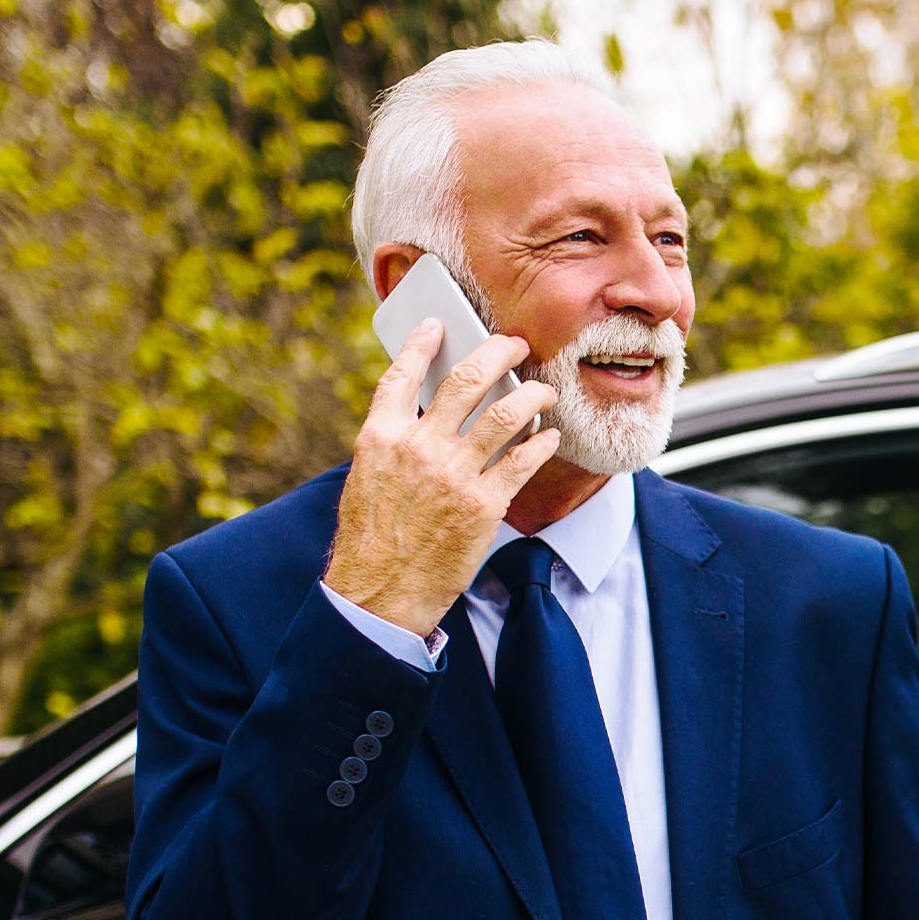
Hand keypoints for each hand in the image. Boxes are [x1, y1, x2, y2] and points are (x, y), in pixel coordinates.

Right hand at [323, 321, 560, 636]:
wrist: (380, 593)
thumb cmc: (372, 541)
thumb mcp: (368, 481)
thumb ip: (394, 444)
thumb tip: (423, 417)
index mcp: (381, 438)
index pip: (401, 375)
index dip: (421, 344)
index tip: (439, 325)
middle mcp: (418, 447)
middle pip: (466, 380)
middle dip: (499, 353)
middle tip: (517, 345)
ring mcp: (454, 474)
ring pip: (505, 414)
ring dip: (533, 396)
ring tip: (544, 392)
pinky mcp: (484, 504)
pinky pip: (524, 460)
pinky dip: (542, 442)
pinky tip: (549, 437)